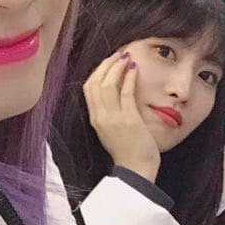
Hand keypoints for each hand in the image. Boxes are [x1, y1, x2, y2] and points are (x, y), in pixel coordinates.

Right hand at [83, 51, 160, 181]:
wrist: (136, 170)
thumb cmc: (128, 151)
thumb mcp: (112, 129)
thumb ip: (110, 112)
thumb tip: (117, 92)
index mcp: (95, 118)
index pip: (88, 88)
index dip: (98, 71)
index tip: (109, 61)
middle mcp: (100, 116)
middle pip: (95, 82)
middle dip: (106, 64)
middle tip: (119, 54)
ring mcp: (113, 118)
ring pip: (107, 84)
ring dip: (117, 67)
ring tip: (126, 57)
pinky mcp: (128, 119)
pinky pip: (126, 92)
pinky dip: (129, 78)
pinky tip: (135, 69)